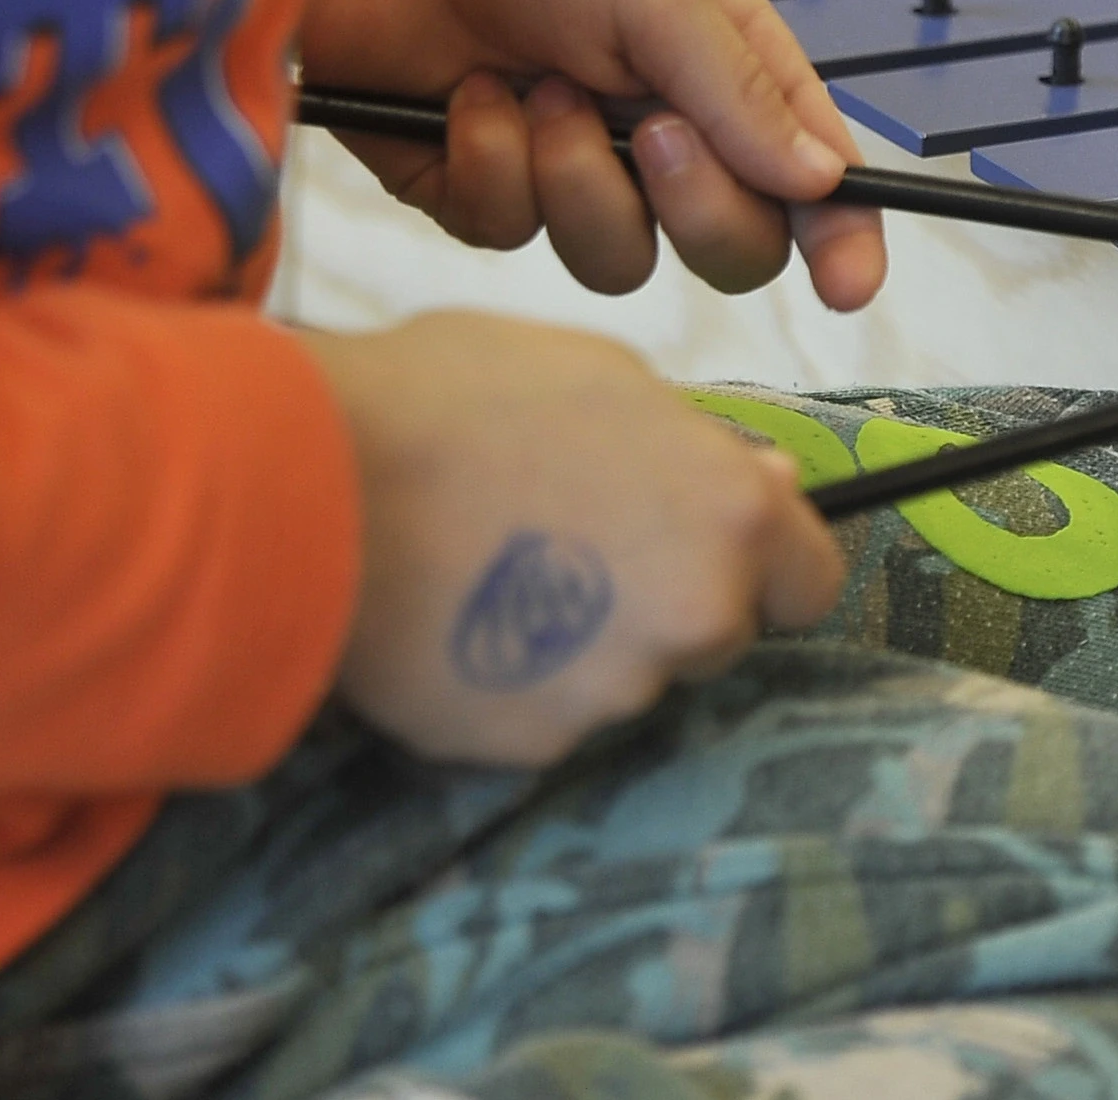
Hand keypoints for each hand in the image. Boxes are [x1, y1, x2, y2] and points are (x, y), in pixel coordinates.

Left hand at [298, 0, 884, 309]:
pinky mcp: (478, 189)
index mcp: (724, 69)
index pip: (808, 177)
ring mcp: (568, 167)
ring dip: (578, 179)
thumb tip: (824, 184)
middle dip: (694, 204)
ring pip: (616, 257)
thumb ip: (741, 95)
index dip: (838, 235)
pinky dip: (491, 167)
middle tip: (652, 132)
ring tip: (534, 87)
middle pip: (727, 243)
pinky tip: (467, 96)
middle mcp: (657, 128)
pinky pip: (510, 235)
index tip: (848, 285)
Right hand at [299, 313, 844, 764]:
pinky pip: (537, 716)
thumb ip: (689, 445)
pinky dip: (505, 685)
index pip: (810, 582)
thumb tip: (758, 482)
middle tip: (565, 545)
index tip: (708, 551)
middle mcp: (694, 613)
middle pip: (712, 632)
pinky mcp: (529, 742)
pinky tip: (445, 623)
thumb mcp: (597, 376)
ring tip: (484, 571)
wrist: (307, 482)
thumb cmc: (450, 399)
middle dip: (661, 602)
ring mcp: (613, 689)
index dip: (761, 567)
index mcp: (731, 513)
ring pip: (621, 677)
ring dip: (578, 643)